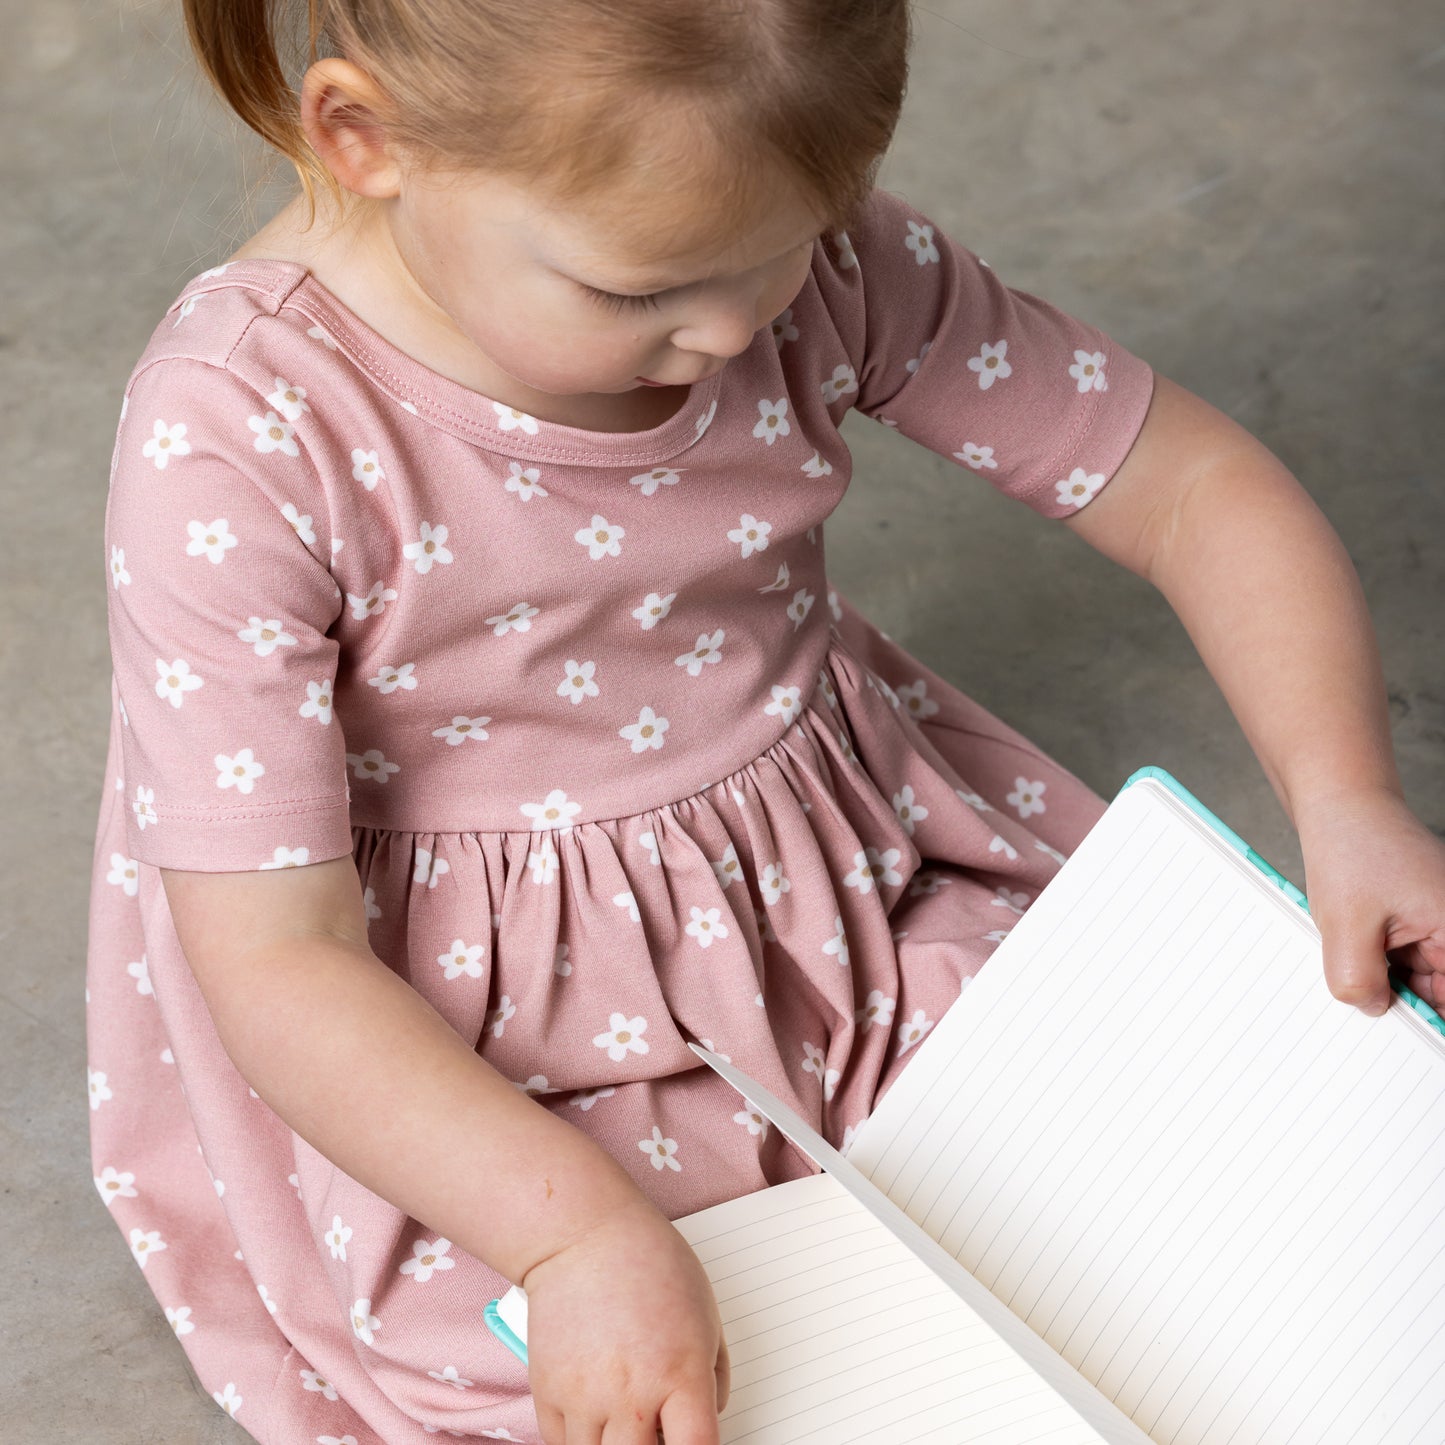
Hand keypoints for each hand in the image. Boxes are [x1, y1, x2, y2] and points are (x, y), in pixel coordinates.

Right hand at [523, 1195, 729, 1444]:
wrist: (582, 1236)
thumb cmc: (648, 1262)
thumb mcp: (707, 1315)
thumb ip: (713, 1377)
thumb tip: (707, 1420)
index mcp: (681, 1376)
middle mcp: (633, 1396)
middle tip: (660, 1431)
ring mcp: (586, 1399)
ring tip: (627, 1421)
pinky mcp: (549, 1394)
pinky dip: (582, 1441)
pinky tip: (597, 1416)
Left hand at [1295, 786, 1444, 1014]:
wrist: (1340, 805)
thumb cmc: (1353, 847)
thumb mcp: (1346, 924)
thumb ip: (1360, 979)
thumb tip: (1374, 1010)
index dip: (1435, 1021)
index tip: (1414, 1039)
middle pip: (1440, 992)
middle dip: (1405, 1001)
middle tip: (1366, 1003)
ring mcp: (1439, 925)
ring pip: (1419, 980)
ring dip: (1388, 982)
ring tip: (1354, 956)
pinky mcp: (1418, 922)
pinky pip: (1404, 961)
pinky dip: (1380, 964)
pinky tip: (1354, 950)